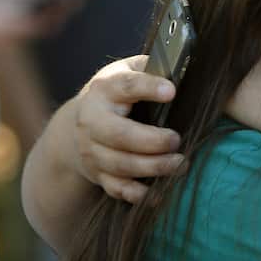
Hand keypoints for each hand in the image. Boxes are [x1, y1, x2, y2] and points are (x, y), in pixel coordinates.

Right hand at [74, 55, 183, 203]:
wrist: (75, 128)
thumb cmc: (116, 95)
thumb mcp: (126, 72)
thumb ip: (151, 68)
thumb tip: (185, 66)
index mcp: (105, 89)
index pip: (126, 86)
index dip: (148, 87)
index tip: (172, 91)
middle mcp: (92, 121)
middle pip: (119, 135)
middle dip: (152, 141)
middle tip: (176, 140)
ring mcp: (92, 150)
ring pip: (120, 165)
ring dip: (153, 167)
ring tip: (180, 163)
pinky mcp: (97, 174)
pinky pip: (116, 189)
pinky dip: (138, 194)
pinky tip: (160, 192)